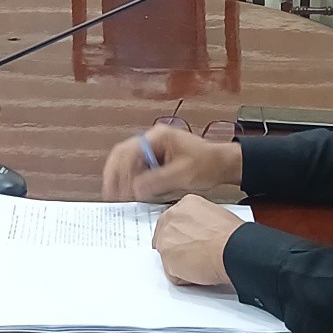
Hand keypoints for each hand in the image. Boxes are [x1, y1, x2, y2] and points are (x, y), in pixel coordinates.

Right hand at [101, 123, 240, 201]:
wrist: (222, 164)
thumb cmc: (208, 164)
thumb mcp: (183, 175)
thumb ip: (157, 181)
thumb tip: (134, 189)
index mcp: (158, 137)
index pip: (129, 151)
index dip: (120, 172)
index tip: (117, 189)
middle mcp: (152, 139)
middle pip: (122, 153)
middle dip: (114, 174)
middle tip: (109, 193)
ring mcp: (153, 147)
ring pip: (127, 160)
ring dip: (121, 177)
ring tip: (117, 195)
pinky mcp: (155, 158)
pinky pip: (136, 167)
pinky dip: (131, 179)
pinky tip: (131, 192)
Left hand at [153, 195, 242, 286]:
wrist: (233, 250)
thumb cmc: (233, 236)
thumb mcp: (217, 216)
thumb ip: (200, 222)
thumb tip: (201, 231)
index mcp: (186, 204)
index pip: (175, 220)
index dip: (183, 234)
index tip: (190, 240)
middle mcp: (171, 217)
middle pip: (166, 235)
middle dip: (177, 246)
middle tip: (195, 255)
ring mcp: (165, 237)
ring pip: (167, 254)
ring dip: (180, 261)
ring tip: (200, 263)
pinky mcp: (166, 257)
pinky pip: (171, 272)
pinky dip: (183, 276)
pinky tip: (198, 271)